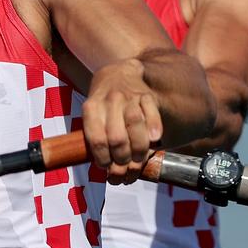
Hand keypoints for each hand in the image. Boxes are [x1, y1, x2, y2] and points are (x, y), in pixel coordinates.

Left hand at [81, 58, 162, 183]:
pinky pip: (152, 111)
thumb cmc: (104, 105)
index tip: (108, 169)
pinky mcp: (146, 94)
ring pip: (135, 124)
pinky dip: (155, 126)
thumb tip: (111, 173)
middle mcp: (109, 101)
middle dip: (123, 159)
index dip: (104, 160)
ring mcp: (128, 96)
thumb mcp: (92, 117)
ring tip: (139, 160)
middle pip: (117, 137)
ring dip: (139, 149)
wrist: (119, 74)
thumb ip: (98, 140)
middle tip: (126, 168)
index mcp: (91, 109)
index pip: (97, 141)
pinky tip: (156, 140)